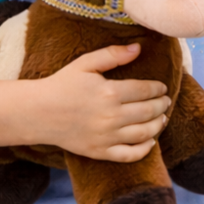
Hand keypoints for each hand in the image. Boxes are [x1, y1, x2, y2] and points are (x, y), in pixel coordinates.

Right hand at [28, 44, 169, 161]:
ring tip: (163, 118)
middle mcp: (111, 116)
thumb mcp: (85, 63)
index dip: (158, 89)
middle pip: (149, 112)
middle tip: (166, 101)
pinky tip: (151, 142)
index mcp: (110, 92)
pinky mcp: (100, 151)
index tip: (162, 87)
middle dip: (162, 105)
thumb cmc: (62, 84)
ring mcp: (106, 136)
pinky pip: (129, 154)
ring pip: (144, 133)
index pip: (146, 91)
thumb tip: (139, 48)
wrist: (37, 112)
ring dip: (159, 125)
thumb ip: (113, 54)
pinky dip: (144, 149)